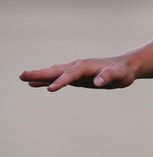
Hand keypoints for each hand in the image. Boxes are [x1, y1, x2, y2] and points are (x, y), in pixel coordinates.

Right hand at [20, 55, 142, 91]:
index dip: (62, 81)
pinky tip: (35, 83)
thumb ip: (109, 76)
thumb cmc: (123, 71)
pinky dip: (46, 80)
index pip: (72, 74)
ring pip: (55, 73)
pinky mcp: (76, 76)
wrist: (126, 66)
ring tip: (23, 78)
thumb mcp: (120, 75)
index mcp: (88, 66)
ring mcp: (76, 71)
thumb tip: (98, 81)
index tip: (50, 89)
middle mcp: (79, 66)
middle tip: (22, 76)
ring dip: (40, 75)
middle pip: (57, 70)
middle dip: (41, 74)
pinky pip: (58, 77)